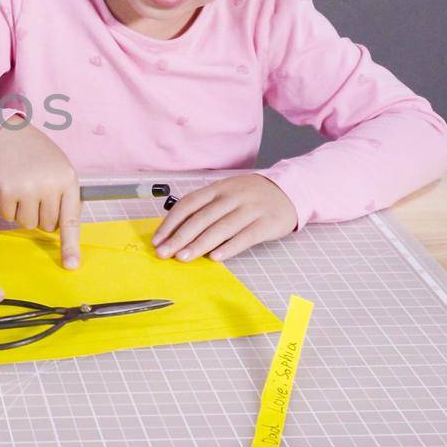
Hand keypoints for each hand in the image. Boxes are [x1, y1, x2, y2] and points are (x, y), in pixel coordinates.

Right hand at [0, 122, 82, 268]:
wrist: (6, 135)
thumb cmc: (36, 156)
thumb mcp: (59, 169)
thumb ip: (64, 198)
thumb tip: (61, 233)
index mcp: (68, 179)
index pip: (71, 220)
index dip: (70, 246)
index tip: (71, 266)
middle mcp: (48, 184)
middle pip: (46, 226)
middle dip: (40, 214)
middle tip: (35, 192)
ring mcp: (26, 188)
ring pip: (27, 224)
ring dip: (23, 212)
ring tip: (22, 188)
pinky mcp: (5, 191)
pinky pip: (8, 217)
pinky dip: (7, 207)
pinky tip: (9, 187)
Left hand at [151, 174, 298, 261]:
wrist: (288, 190)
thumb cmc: (249, 196)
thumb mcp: (226, 193)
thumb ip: (204, 208)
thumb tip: (176, 231)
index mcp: (217, 188)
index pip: (188, 205)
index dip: (170, 223)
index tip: (157, 240)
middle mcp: (232, 197)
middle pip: (201, 218)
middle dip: (180, 237)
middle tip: (164, 253)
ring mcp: (251, 209)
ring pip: (221, 228)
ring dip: (199, 244)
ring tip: (183, 258)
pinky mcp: (267, 223)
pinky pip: (245, 237)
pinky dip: (229, 248)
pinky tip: (215, 257)